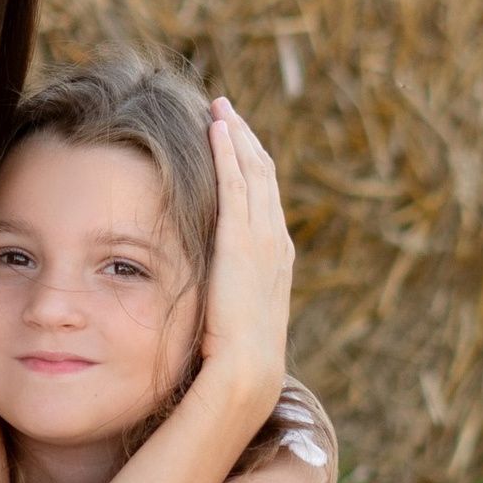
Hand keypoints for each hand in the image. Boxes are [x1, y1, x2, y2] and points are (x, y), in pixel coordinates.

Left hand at [201, 97, 294, 400]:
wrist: (245, 375)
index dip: (250, 167)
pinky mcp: (241, 241)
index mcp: (276, 258)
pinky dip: (229, 152)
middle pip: (263, 176)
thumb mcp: (231, 317)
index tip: (233, 142)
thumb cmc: (232, 359)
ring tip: (220, 108)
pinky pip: (236, 184)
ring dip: (236, 136)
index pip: (264, 199)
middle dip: (245, 140)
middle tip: (226, 110)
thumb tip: (207, 292)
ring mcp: (262, 239)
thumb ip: (225, 294)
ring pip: (252, 172)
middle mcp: (276, 241)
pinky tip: (216, 128)